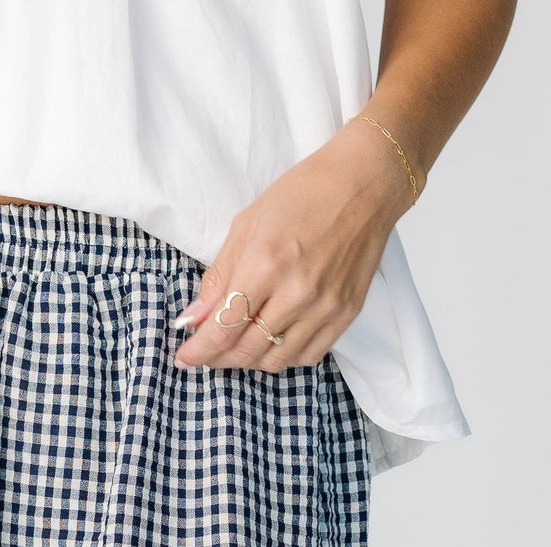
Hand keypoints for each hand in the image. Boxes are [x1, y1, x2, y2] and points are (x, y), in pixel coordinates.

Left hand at [174, 116, 418, 371]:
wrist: (366, 182)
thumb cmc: (303, 194)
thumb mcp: (247, 224)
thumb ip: (219, 277)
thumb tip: (194, 318)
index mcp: (266, 264)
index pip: (223, 328)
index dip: (198, 350)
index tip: (184, 357)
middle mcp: (296, 293)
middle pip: (246, 351)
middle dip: (218, 358)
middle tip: (207, 352)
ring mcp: (325, 307)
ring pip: (275, 360)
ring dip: (250, 360)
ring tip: (239, 344)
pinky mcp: (346, 314)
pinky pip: (307, 356)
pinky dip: (284, 355)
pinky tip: (274, 339)